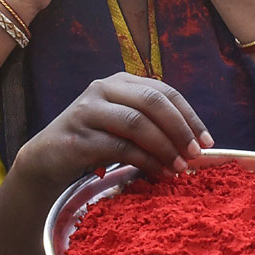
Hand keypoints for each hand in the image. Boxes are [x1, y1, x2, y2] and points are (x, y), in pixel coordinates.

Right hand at [12, 72, 214, 196]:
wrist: (46, 160)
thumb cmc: (94, 142)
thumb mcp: (124, 125)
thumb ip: (153, 124)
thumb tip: (195, 143)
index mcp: (121, 81)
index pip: (165, 91)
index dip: (190, 116)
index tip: (208, 141)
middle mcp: (104, 89)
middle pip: (153, 102)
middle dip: (180, 129)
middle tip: (196, 154)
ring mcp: (88, 110)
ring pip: (137, 123)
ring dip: (164, 147)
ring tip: (179, 167)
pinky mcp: (78, 136)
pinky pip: (120, 147)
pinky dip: (145, 161)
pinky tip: (158, 173)